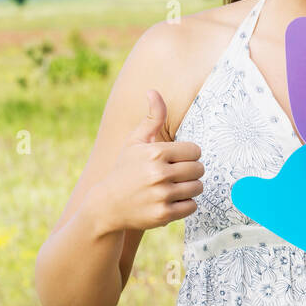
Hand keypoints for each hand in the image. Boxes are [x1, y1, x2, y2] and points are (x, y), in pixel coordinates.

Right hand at [90, 89, 203, 233]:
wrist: (107, 205)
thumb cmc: (125, 169)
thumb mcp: (135, 141)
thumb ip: (152, 117)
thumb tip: (153, 91)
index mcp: (155, 152)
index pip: (195, 151)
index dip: (189, 155)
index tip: (178, 159)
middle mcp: (159, 173)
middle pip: (199, 169)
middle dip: (191, 171)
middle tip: (177, 174)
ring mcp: (161, 195)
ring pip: (197, 188)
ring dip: (190, 188)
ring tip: (175, 187)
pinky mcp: (163, 215)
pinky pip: (191, 206)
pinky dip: (185, 205)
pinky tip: (171, 201)